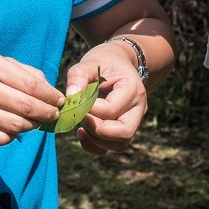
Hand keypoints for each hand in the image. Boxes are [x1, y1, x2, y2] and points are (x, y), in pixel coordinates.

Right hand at [0, 50, 62, 144]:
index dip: (50, 95)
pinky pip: (3, 138)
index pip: (30, 85)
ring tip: (38, 120)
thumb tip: (50, 90)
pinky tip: (18, 127)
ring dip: (34, 125)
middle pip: (26, 107)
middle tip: (54, 113)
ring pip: (17, 125)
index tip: (60, 100)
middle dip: (47, 112)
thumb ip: (24, 72)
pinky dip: (16, 134)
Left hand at [68, 40, 146, 154]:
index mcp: (132, 90)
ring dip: (96, 140)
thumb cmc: (103, 62)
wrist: (118, 62)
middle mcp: (138, 109)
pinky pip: (113, 147)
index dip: (90, 111)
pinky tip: (82, 132)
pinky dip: (96, 145)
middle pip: (124, 133)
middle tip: (79, 118)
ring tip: (80, 124)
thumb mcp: (89, 63)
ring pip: (120, 144)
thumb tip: (70, 98)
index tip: (74, 104)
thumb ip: (78, 77)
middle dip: (96, 130)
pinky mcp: (124, 129)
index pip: (112, 110)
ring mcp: (134, 121)